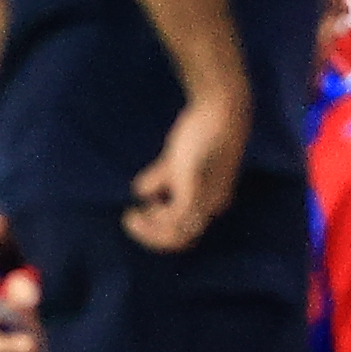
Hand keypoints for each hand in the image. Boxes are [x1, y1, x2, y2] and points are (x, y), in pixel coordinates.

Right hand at [127, 85, 248, 249]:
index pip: (188, 231)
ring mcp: (204, 199)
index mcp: (212, 201)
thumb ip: (161, 177)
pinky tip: (138, 209)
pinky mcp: (195, 188)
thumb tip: (140, 193)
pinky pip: (173, 217)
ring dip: (150, 233)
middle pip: (182, 239)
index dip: (161, 231)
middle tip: (130, 222)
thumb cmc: (202, 131)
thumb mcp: (176, 160)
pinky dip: (153, 220)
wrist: (220, 111)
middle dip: (153, 237)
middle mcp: (212, 206)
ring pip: (178, 234)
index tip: (141, 215)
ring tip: (130, 219)